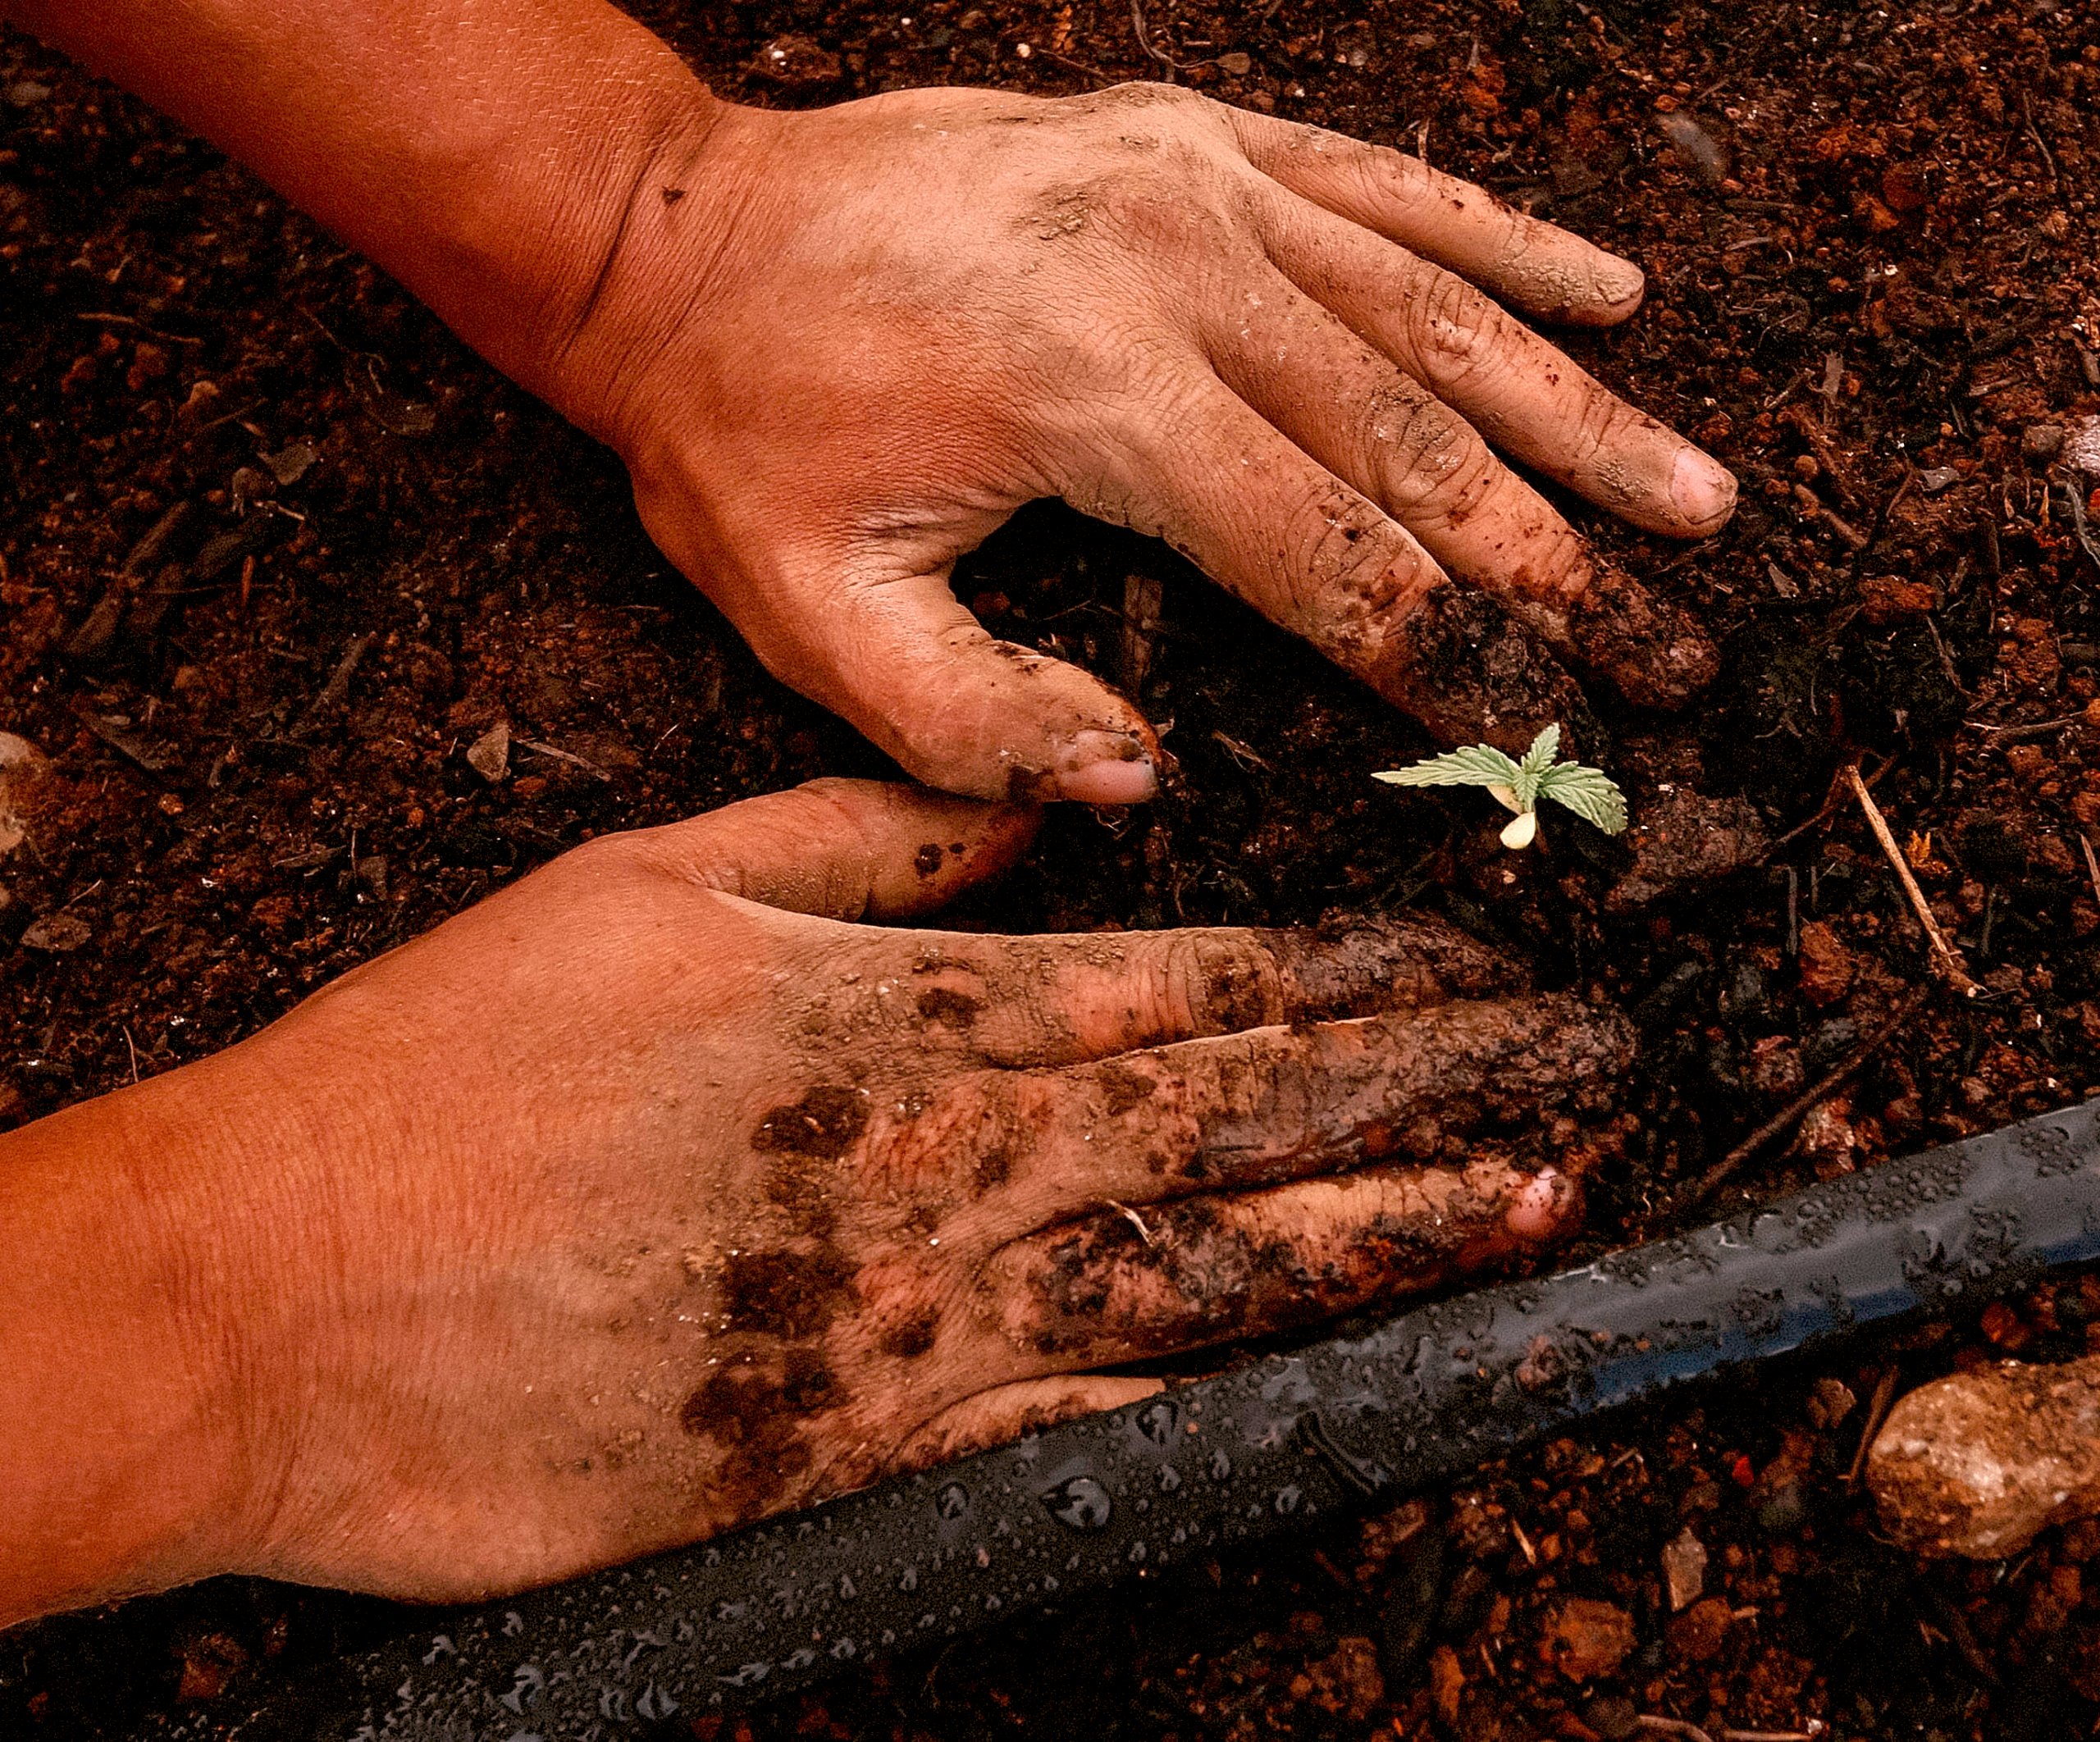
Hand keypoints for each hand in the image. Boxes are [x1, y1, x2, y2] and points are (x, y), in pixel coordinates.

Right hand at [1, 781, 1631, 1611]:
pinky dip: (1225, 1405)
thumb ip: (867, 840)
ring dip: (1384, 1235)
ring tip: (1535, 1208)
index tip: (1482, 962)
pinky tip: (1347, 1387)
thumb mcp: (656, 884)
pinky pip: (1083, 1428)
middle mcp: (945, 1160)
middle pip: (1241, 1117)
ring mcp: (915, 1316)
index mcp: (905, 1014)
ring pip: (1207, 1270)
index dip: (1356, 972)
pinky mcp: (858, 1453)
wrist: (277, 1287)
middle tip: (1590, 1073)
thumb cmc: (452, 1067)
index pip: (1190, 981)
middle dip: (1433, 1090)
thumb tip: (1037, 807)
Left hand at [563, 84, 1737, 800]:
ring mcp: (1191, 181)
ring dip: (1578, 415)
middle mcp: (1173, 268)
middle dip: (1559, 567)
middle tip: (1681, 656)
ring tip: (1696, 500)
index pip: (1327, 556)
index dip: (1458, 660)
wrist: (676, 235)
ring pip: (1435, 311)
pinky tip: (1611, 292)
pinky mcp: (1188, 134)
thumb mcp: (812, 616)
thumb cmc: (740, 432)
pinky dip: (1502, 244)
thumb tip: (1146, 784)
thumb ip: (976, 725)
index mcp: (1094, 396)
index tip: (1564, 737)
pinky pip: (1383, 186)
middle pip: (1419, 441)